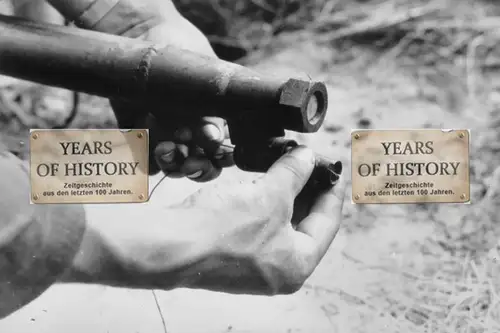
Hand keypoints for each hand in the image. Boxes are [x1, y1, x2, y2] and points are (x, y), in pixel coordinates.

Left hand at [111, 14, 233, 181]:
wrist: (142, 31)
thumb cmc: (180, 46)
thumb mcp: (202, 70)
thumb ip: (211, 103)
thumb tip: (215, 136)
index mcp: (211, 119)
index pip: (221, 153)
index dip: (218, 158)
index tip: (211, 146)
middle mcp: (190, 132)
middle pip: (199, 167)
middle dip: (197, 169)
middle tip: (190, 160)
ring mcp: (163, 134)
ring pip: (172, 166)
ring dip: (171, 164)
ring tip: (165, 148)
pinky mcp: (137, 132)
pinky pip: (140, 157)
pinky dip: (141, 158)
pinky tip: (143, 143)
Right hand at [175, 146, 345, 294]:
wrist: (170, 245)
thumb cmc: (223, 228)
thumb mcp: (270, 195)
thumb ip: (293, 174)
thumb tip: (306, 158)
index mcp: (297, 265)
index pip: (327, 223)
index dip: (331, 191)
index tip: (331, 169)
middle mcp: (278, 271)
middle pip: (304, 224)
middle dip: (306, 191)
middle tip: (307, 164)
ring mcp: (252, 266)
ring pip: (279, 224)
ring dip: (283, 196)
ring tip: (286, 168)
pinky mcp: (231, 256)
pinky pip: (257, 227)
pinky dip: (263, 205)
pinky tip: (260, 185)